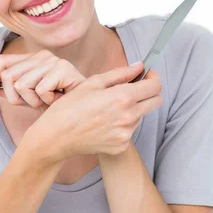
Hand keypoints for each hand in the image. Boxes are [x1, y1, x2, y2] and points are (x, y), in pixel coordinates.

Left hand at [0, 50, 85, 109]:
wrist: (82, 112)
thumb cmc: (58, 105)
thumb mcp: (30, 99)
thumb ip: (12, 92)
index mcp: (33, 58)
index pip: (2, 61)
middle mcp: (43, 56)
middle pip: (8, 76)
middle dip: (16, 98)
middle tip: (35, 102)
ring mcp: (54, 61)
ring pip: (21, 85)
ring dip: (33, 101)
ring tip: (49, 100)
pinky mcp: (64, 69)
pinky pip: (40, 90)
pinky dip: (46, 101)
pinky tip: (58, 99)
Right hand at [25, 62, 162, 161]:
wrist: (56, 136)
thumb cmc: (70, 107)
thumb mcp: (93, 83)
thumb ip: (120, 73)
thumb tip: (140, 66)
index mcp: (123, 98)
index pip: (155, 86)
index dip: (153, 78)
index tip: (146, 75)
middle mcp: (128, 117)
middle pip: (155, 102)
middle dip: (148, 92)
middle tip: (133, 88)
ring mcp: (126, 134)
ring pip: (141, 116)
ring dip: (133, 109)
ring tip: (109, 108)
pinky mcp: (120, 146)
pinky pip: (129, 131)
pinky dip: (122, 124)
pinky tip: (104, 122)